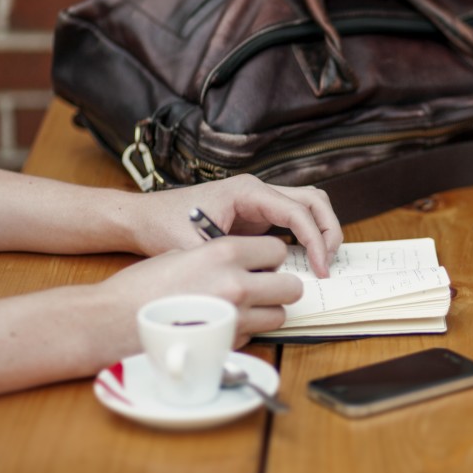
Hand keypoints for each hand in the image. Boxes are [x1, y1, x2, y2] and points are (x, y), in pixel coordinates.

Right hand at [100, 236, 302, 346]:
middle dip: (280, 287)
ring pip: (279, 316)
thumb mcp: (182, 253)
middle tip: (263, 287)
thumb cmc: (142, 286)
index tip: (262, 262)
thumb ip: (220, 257)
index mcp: (224, 253)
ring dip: (267, 312)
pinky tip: (222, 324)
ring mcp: (235, 318)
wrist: (112, 321)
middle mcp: (237, 284)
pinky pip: (255, 335)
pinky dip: (246, 331)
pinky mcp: (227, 344)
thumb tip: (246, 263)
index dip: (271, 257)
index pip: (278, 250)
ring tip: (243, 308)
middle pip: (291, 287)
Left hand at [129, 174, 341, 277]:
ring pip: (309, 205)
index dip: (315, 240)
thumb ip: (228, 263)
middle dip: (328, 231)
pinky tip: (304, 261)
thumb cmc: (164, 225)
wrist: (143, 217)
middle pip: (314, 200)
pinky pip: (294, 219)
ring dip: (322, 230)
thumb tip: (261, 283)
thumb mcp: (195, 248)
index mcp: (247, 191)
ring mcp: (260, 201)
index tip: (320, 268)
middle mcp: (258, 190)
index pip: (298, 211)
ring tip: (322, 261)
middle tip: (328, 264)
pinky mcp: (258, 214)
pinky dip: (307, 236)